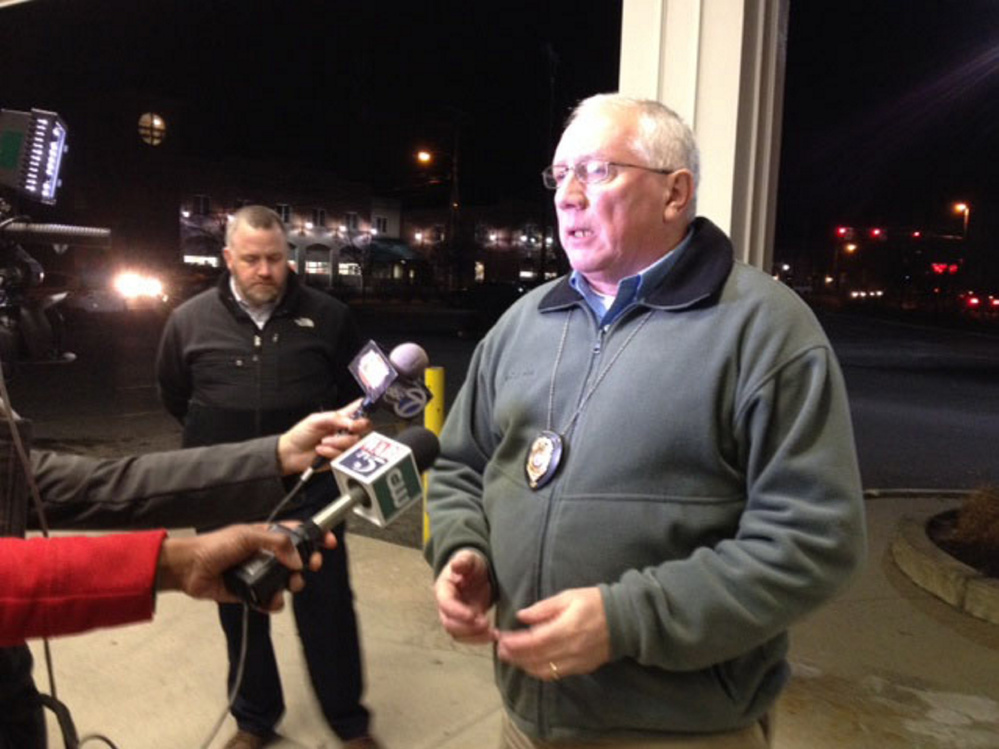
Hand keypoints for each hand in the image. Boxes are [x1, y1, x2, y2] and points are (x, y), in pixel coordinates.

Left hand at [156, 523, 335, 610]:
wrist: (190, 569)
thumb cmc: (214, 546)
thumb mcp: (248, 536)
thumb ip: (276, 543)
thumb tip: (297, 558)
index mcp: (267, 536)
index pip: (298, 533)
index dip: (315, 536)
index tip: (328, 541)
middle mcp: (267, 555)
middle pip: (299, 559)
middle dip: (310, 562)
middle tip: (313, 565)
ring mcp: (260, 574)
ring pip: (288, 581)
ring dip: (294, 584)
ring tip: (289, 584)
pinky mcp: (252, 593)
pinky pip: (271, 600)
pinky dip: (274, 602)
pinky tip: (271, 600)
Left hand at [276, 399, 371, 473]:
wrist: (291, 453)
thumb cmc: (300, 434)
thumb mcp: (315, 420)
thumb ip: (334, 418)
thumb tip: (351, 422)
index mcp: (340, 418)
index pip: (358, 409)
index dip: (366, 407)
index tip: (364, 410)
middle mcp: (344, 431)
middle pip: (364, 427)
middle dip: (357, 427)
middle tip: (348, 428)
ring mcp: (343, 445)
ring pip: (353, 442)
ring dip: (338, 442)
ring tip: (323, 442)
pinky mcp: (340, 458)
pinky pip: (344, 455)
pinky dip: (332, 452)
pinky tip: (321, 450)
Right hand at [434, 549, 495, 643]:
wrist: (475, 572)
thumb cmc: (471, 564)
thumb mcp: (469, 558)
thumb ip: (463, 561)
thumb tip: (455, 565)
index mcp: (444, 589)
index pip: (445, 604)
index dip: (457, 612)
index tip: (473, 615)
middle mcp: (446, 606)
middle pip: (449, 624)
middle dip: (467, 628)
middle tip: (486, 624)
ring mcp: (456, 616)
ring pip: (458, 634)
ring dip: (474, 637)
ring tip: (493, 633)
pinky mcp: (466, 623)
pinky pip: (468, 636)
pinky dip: (479, 639)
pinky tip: (493, 635)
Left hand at [495, 587, 609, 679]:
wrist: (624, 620)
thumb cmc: (594, 603)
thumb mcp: (568, 597)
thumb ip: (543, 609)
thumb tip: (521, 617)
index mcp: (566, 629)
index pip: (533, 642)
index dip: (514, 643)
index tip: (501, 638)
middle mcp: (569, 649)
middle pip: (535, 659)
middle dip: (514, 656)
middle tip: (500, 650)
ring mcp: (576, 662)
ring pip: (543, 670)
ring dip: (524, 665)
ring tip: (511, 657)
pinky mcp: (581, 669)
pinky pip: (555, 674)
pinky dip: (538, 671)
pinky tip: (529, 664)